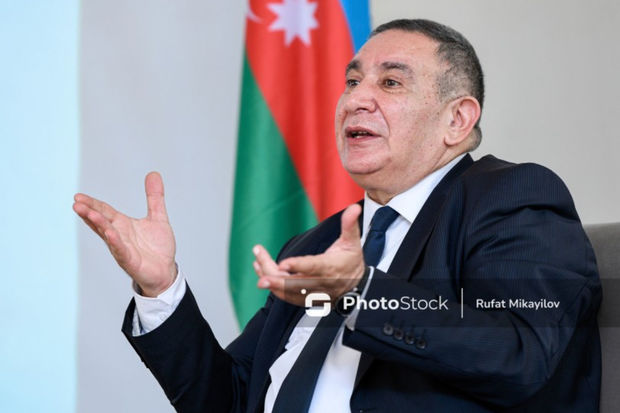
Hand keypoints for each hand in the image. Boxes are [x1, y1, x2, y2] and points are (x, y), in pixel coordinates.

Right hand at [73, 172, 176, 296]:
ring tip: (88, 213)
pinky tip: (110, 234)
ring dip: (98, 224)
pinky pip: (121, 250)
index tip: (78, 196)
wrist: (166, 271)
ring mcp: (122, 248)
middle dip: (89, 212)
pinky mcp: (130, 261)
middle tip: (76, 203)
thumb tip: (153, 174)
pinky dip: (115, 242)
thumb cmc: (158, 247)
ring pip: (107, 234)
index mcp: (123, 224)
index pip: (104, 211)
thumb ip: (154, 197)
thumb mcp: (158, 217)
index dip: (92, 203)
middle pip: (101, 221)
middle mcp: (119, 235)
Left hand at [253, 204, 364, 306]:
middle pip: (295, 284)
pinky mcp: (305, 299)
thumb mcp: (352, 242)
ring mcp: (312, 293)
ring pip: (288, 290)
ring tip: (257, 262)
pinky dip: (273, 285)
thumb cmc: (351, 262)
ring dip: (270, 279)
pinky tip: (261, 272)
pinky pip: (286, 295)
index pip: (313, 267)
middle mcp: (320, 282)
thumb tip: (354, 208)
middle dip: (276, 281)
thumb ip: (350, 225)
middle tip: (261, 278)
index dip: (298, 266)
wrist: (356, 287)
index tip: (283, 264)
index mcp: (330, 267)